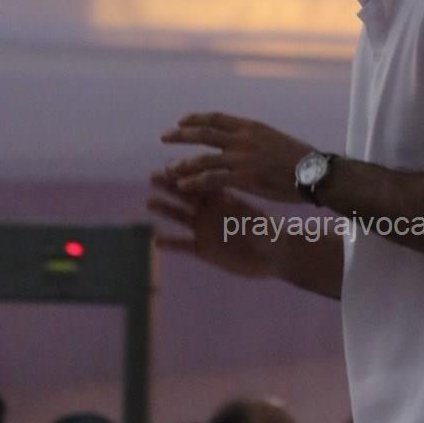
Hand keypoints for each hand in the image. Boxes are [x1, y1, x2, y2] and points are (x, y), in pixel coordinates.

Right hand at [146, 172, 281, 278]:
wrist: (273, 256)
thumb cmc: (272, 236)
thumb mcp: (264, 228)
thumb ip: (251, 222)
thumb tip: (239, 211)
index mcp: (226, 200)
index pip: (204, 182)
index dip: (190, 174)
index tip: (176, 166)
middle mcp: (211, 211)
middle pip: (187, 195)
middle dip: (170, 185)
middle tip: (153, 176)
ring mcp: (205, 230)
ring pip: (181, 217)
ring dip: (166, 209)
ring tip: (150, 202)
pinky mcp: (203, 250)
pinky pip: (183, 245)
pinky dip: (171, 243)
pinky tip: (156, 241)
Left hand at [160, 113, 312, 202]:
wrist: (315, 173)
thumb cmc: (302, 160)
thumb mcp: (276, 139)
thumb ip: (257, 139)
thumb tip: (248, 139)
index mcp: (251, 127)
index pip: (217, 118)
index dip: (196, 118)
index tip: (182, 120)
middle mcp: (243, 139)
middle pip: (204, 134)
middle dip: (181, 135)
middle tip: (164, 137)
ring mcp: (242, 159)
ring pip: (203, 158)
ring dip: (183, 163)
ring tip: (169, 169)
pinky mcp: (244, 178)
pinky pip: (211, 179)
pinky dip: (194, 182)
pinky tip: (183, 186)